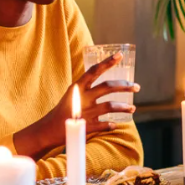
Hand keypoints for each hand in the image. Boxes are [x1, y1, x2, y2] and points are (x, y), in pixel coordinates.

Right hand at [14, 53, 139, 158]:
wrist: (48, 130)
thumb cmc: (63, 109)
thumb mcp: (72, 94)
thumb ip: (87, 87)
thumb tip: (106, 82)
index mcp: (78, 87)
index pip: (94, 71)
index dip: (108, 62)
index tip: (120, 55)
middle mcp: (83, 98)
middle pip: (108, 87)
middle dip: (125, 86)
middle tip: (137, 87)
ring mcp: (85, 112)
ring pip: (110, 106)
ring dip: (124, 107)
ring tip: (133, 108)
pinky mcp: (87, 126)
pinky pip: (105, 125)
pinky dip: (111, 125)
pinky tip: (115, 124)